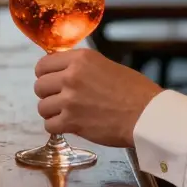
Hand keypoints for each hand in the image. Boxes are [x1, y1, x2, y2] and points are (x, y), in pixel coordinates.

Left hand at [33, 48, 163, 147]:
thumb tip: (64, 72)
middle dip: (48, 94)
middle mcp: (72, 76)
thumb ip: (82, 68)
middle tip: (60, 99)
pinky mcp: (72, 121)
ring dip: (52, 112)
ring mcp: (70, 99)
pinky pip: (49, 125)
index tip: (51, 81)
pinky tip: (69, 125)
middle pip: (39, 85)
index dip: (45, 74)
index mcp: (81, 59)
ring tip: (67, 114)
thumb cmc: (135, 91)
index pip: (43, 64)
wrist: (147, 114)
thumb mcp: (106, 65)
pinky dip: (57, 127)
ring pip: (42, 107)